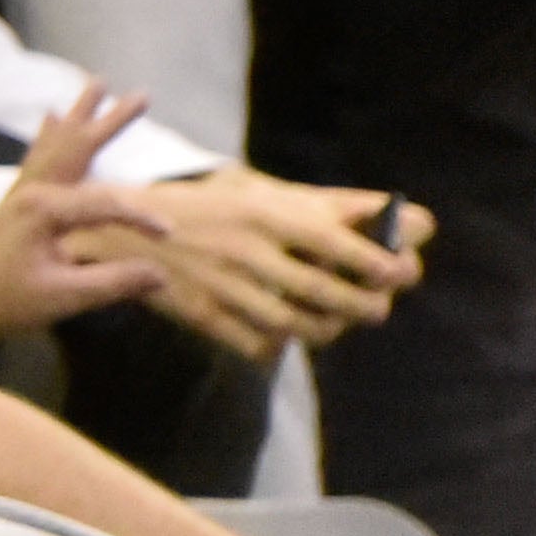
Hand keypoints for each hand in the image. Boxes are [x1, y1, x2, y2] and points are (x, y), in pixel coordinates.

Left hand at [0, 81, 177, 346]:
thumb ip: (114, 282)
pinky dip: (51, 134)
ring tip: (97, 83)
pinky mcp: (17, 201)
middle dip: (111, 121)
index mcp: (44, 208)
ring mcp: (22, 192)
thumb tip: (162, 274)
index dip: (140, 218)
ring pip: (58, 144)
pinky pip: (39, 156)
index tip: (168, 235)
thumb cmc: (7, 300)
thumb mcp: (64, 296)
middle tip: (142, 95)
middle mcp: (33, 190)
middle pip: (79, 147)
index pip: (106, 204)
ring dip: (81, 116)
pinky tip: (51, 117)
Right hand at [135, 166, 430, 360]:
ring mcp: (224, 286)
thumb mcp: (261, 190)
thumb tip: (414, 223)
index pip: (340, 242)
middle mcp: (247, 248)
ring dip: (330, 328)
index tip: (404, 271)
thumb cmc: (210, 207)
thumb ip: (330, 204)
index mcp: (266, 211)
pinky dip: (282, 344)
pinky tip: (284, 331)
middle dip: (367, 306)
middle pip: (328, 293)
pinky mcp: (204, 316)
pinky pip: (260, 345)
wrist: (121, 228)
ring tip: (336, 321)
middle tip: (378, 307)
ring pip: (299, 326)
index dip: (383, 262)